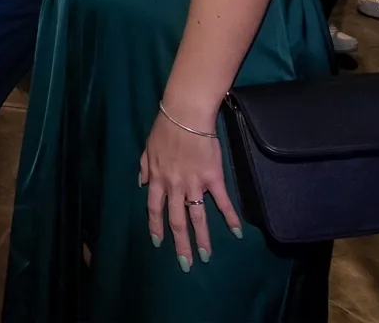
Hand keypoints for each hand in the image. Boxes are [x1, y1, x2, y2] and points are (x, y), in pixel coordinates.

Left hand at [140, 106, 243, 270]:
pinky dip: (230, 217)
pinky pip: (222, 202)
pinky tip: (237, 232)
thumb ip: (144, 168)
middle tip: (185, 264)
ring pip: (197, 217)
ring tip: (206, 257)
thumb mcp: (147, 149)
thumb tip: (142, 184)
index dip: (156, 227)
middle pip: (176, 220)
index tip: (158, 243)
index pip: (154, 209)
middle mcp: (174, 186)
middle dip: (180, 244)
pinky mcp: (213, 178)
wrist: (186, 115)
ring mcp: (194, 183)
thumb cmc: (165, 128)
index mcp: (157, 179)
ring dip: (202, 239)